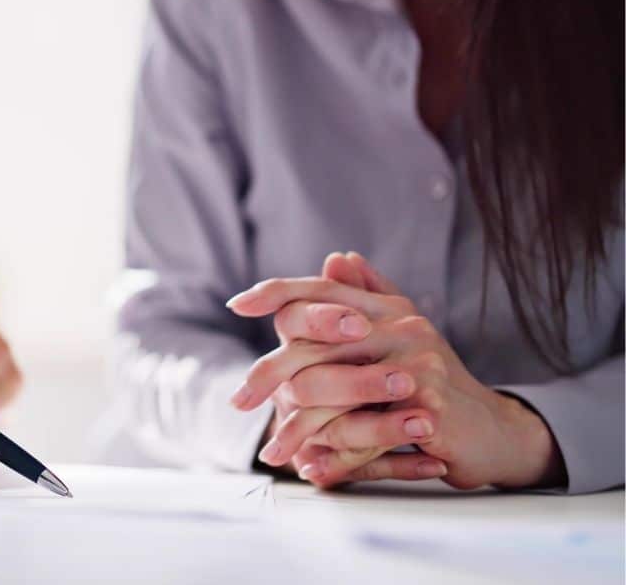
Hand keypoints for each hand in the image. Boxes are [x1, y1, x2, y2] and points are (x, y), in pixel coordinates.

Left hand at [231, 253, 563, 489]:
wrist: (490, 431)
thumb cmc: (431, 382)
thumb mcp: (397, 335)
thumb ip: (366, 295)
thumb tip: (337, 255)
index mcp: (387, 309)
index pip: (324, 290)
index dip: (279, 292)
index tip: (236, 304)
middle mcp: (402, 327)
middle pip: (315, 345)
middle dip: (269, 377)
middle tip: (240, 401)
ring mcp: (416, 365)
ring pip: (332, 393)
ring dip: (298, 429)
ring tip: (273, 452)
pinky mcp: (426, 407)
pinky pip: (365, 434)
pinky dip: (337, 458)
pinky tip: (313, 470)